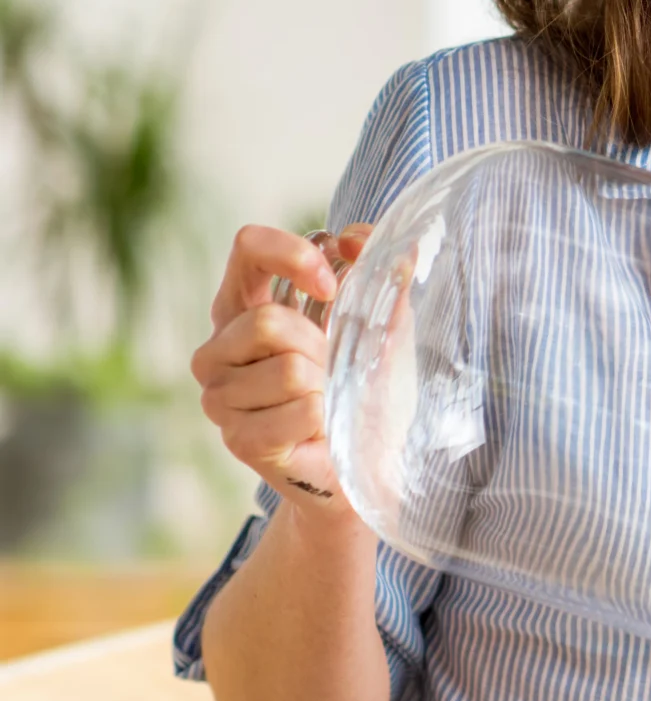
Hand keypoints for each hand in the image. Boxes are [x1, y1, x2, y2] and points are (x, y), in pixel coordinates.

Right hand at [191, 224, 370, 511]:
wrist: (367, 464)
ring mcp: (219, 396)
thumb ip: (379, 276)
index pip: (247, 248)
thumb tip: (362, 237)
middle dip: (320, 347)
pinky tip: (320, 429)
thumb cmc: (364, 387)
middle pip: (267, 322)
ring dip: (327, 386)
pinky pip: (300, 410)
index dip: (290, 255)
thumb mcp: (382, 324)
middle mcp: (218, 348)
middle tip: (332, 373)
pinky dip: (328, 417)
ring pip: (288, 370)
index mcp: (244, 306)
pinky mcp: (238, 438)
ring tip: (326, 402)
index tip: (329, 284)